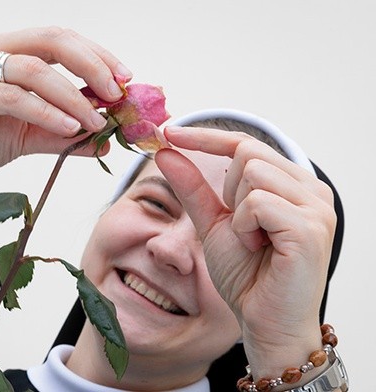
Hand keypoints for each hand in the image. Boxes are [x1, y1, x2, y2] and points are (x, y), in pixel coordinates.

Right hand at [0, 27, 131, 180]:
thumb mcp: (26, 137)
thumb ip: (62, 134)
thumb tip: (104, 141)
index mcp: (7, 50)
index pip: (61, 39)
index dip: (97, 54)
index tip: (127, 78)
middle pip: (53, 40)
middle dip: (93, 64)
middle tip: (119, 93)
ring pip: (35, 69)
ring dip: (72, 96)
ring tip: (96, 121)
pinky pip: (12, 97)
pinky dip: (45, 112)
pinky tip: (69, 128)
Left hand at [155, 126, 335, 375]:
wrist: (264, 322)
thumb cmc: (247, 275)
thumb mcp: (213, 223)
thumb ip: (193, 187)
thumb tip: (167, 151)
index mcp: (293, 184)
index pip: (247, 142)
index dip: (206, 136)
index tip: (168, 132)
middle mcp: (312, 188)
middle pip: (248, 153)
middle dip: (228, 190)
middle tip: (242, 229)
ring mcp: (317, 206)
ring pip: (252, 172)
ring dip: (237, 213)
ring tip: (253, 242)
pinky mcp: (311, 227)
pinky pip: (258, 202)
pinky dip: (245, 226)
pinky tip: (259, 248)